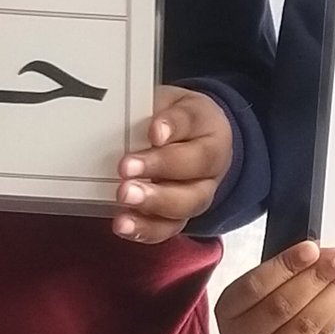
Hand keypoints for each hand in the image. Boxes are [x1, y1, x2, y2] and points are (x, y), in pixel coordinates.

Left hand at [112, 86, 231, 242]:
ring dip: (153, 203)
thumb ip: (157, 112)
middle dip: (160, 168)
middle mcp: (211, 166)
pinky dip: (145, 229)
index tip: (153, 130)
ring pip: (185, 204)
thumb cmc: (174, 122)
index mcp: (209, 128)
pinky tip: (124, 224)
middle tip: (126, 167)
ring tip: (124, 198)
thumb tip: (148, 127)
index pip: (193, 124)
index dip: (173, 127)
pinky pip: (167, 229)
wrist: (190, 144)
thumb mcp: (168, 104)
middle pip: (195, 168)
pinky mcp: (178, 218)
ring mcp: (197, 195)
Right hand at [215, 241, 334, 333]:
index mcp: (228, 310)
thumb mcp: (269, 285)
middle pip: (283, 305)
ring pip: (306, 323)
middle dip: (316, 277)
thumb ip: (289, 268)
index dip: (285, 266)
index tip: (312, 248)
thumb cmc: (274, 305)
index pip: (255, 285)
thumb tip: (325, 251)